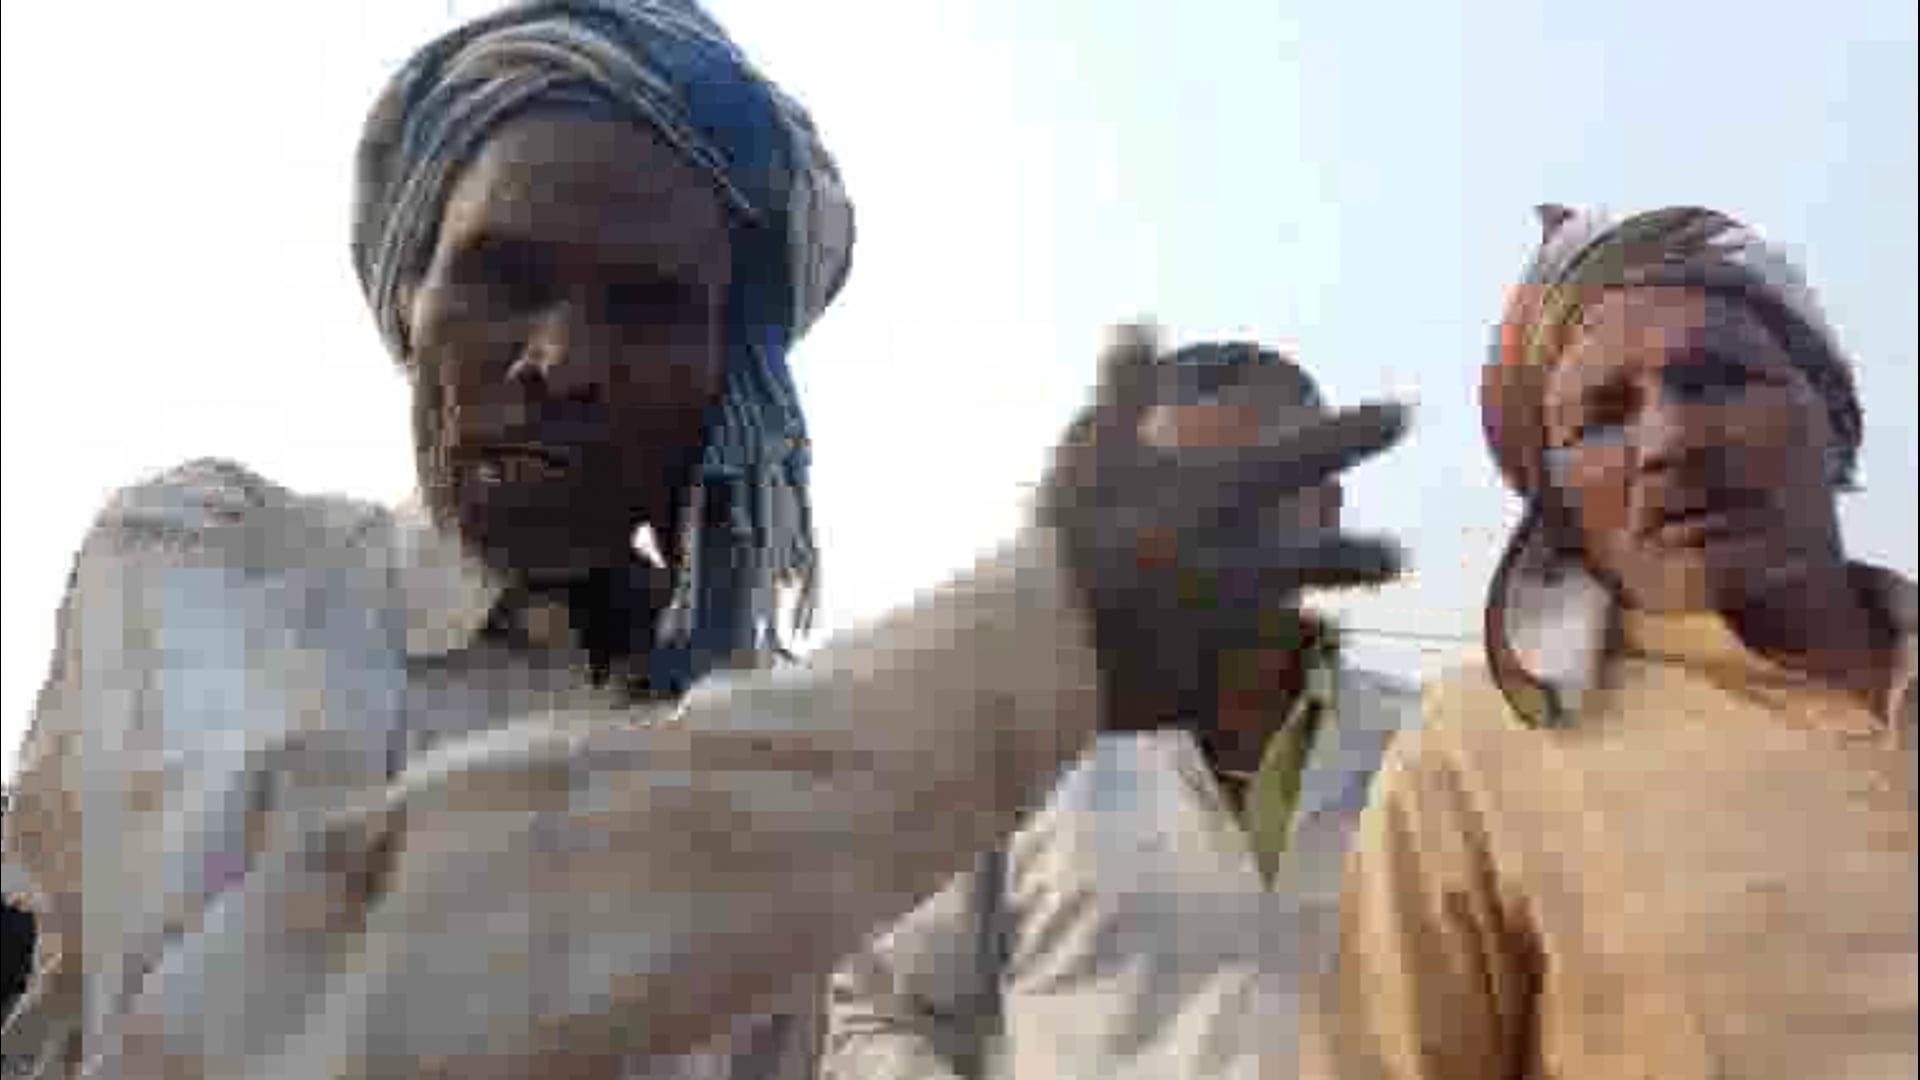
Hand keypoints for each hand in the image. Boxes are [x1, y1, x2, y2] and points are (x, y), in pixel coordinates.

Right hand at [1037, 324, 1408, 731]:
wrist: (1047, 647)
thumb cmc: (1071, 537)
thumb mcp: (1093, 449)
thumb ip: (1123, 388)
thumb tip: (1137, 322)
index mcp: (1217, 501)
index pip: (1305, 456)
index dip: (1358, 432)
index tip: (1405, 415)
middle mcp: (1239, 566)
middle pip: (1318, 561)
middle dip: (1363, 559)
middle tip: (1401, 557)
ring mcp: (1224, 631)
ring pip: (1285, 622)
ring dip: (1310, 617)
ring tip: (1329, 620)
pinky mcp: (1196, 684)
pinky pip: (1222, 682)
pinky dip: (1229, 677)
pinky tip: (1237, 678)